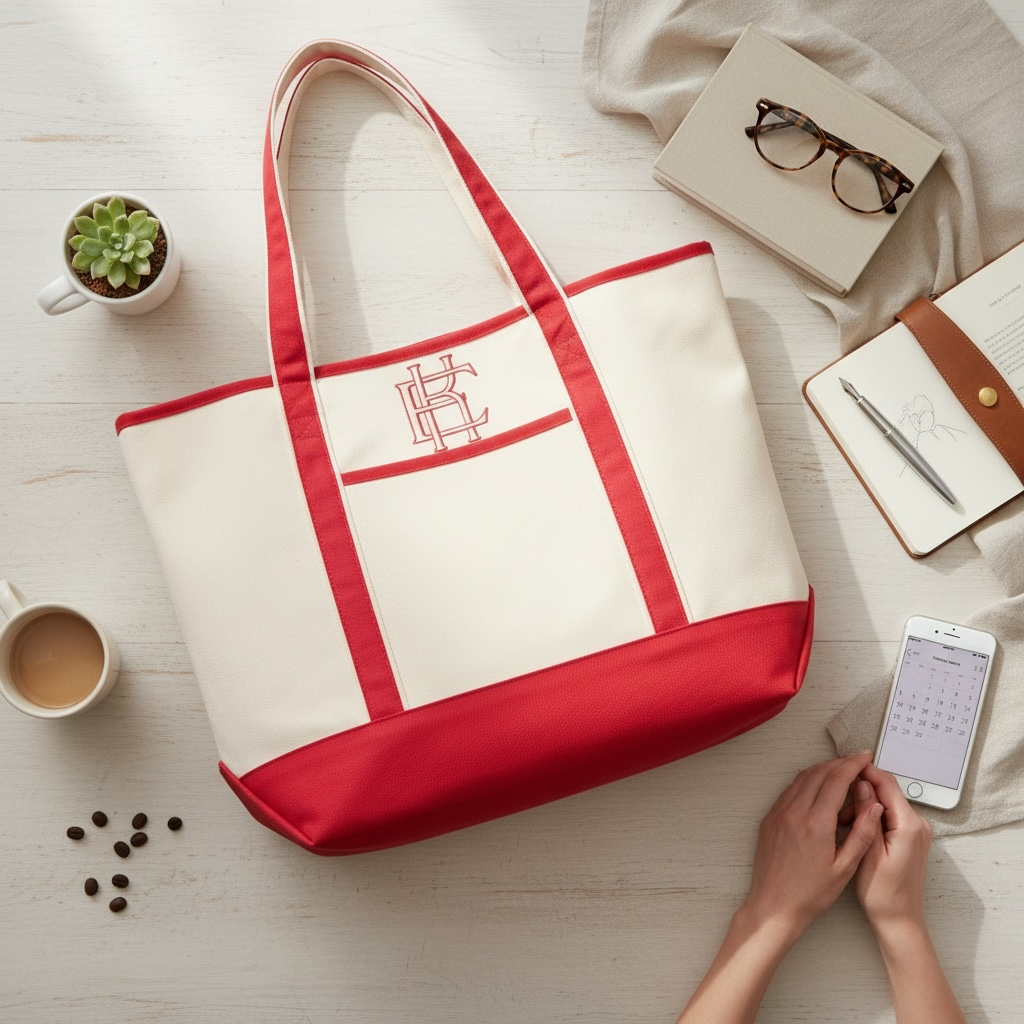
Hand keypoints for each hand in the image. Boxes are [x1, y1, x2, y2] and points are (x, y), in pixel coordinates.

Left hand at [743, 752, 883, 935]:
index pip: (836, 779)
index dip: (852, 764)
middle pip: (819, 773)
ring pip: (802, 778)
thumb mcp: (845, 869)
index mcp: (815, 823)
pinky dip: (807, 782)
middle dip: (840, 763)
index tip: (865, 757)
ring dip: (823, 770)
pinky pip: (790, 790)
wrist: (773, 906)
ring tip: (842, 772)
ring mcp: (778, 813)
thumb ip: (861, 834)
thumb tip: (874, 806)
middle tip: (857, 762)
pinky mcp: (770, 818)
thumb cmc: (810, 893)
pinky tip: (819, 789)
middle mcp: (794, 812)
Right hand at [853, 763, 932, 932]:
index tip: (842, 764)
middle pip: (887, 789)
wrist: (899, 921)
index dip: (864, 770)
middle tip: (833, 792)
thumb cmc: (883, 894)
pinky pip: (887, 814)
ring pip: (885, 801)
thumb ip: (866, 816)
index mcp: (910, 826)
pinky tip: (852, 825)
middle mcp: (917, 824)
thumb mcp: (868, 853)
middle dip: (860, 786)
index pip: (887, 783)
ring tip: (841, 817)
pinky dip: (869, 813)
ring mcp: (914, 830)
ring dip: (862, 802)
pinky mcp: (908, 837)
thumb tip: (861, 785)